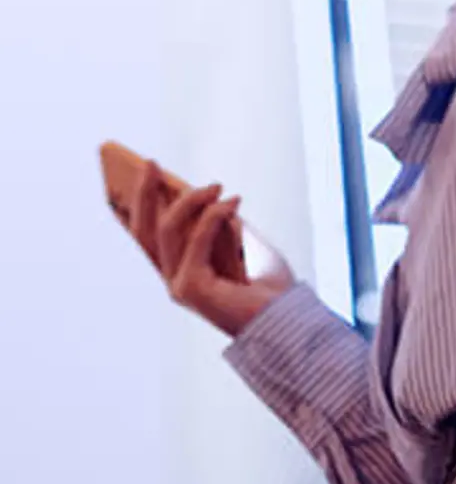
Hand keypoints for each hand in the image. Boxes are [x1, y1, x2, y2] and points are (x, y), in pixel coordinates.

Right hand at [128, 160, 295, 337]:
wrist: (288, 320)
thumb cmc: (271, 287)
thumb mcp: (244, 245)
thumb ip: (222, 225)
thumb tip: (208, 195)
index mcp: (182, 272)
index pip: (148, 236)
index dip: (139, 204)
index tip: (144, 171)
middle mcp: (174, 280)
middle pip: (145, 231)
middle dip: (144, 194)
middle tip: (151, 163)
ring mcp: (179, 286)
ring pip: (167, 231)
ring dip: (191, 201)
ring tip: (216, 185)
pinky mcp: (192, 289)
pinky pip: (197, 241)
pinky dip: (214, 216)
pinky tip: (234, 201)